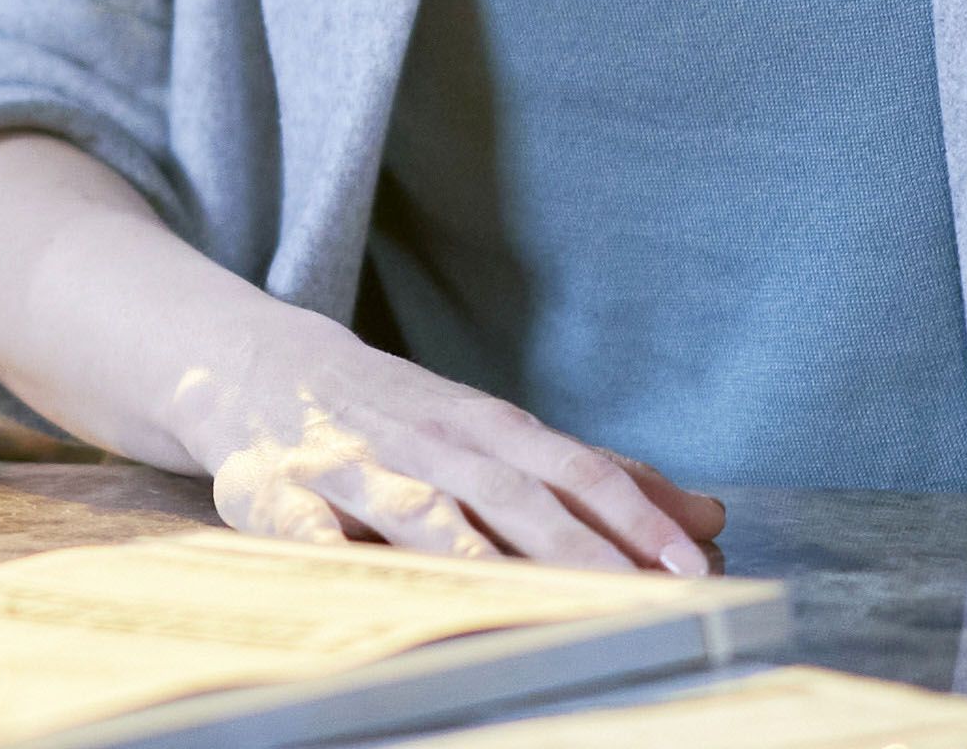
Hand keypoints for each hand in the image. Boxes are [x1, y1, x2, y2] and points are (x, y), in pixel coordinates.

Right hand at [164, 303, 723, 573]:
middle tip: (647, 598)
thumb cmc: (402, 415)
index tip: (694, 564)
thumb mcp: (501, 436)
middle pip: (516, 498)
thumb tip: (707, 517)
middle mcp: (432, 443)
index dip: (637, 518)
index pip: (577, 471)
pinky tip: (371, 592)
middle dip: (584, 550)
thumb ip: (599, 479)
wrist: (258, 361)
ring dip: (484, 560)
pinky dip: (340, 560)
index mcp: (490, 430)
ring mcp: (357, 467)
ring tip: (536, 605)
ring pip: (427, 517)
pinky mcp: (282, 496)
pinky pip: (312, 534)